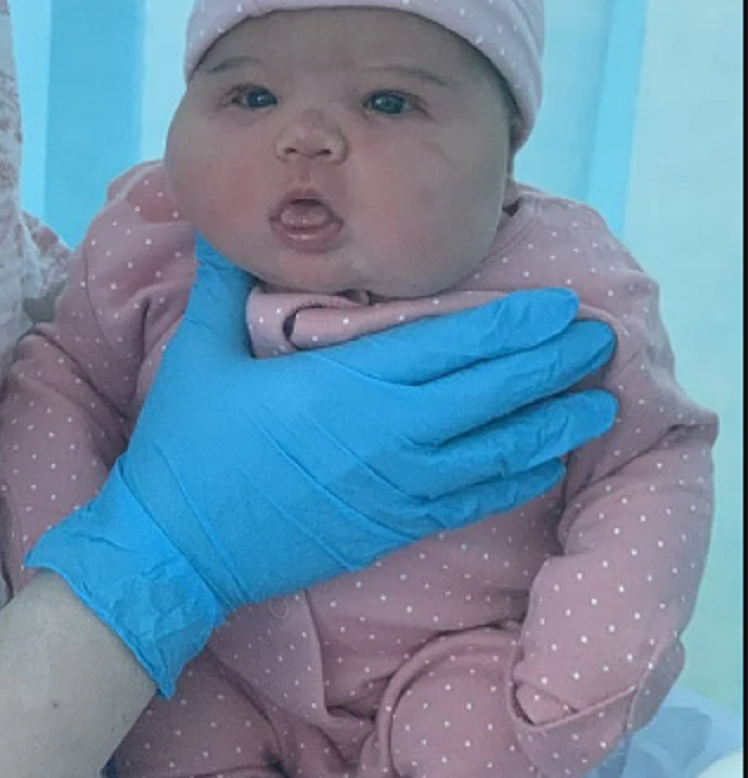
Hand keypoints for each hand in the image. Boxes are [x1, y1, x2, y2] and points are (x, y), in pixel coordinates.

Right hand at [26, 238, 616, 694]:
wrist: (175, 549)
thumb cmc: (188, 448)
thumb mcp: (199, 356)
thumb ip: (224, 286)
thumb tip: (225, 228)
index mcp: (346, 384)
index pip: (450, 345)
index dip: (513, 324)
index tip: (560, 305)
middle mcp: (386, 434)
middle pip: (489, 393)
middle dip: (551, 365)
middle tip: (601, 341)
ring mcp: (394, 487)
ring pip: (493, 452)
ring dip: (551, 426)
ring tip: (600, 406)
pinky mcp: (390, 528)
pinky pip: (468, 502)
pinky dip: (512, 481)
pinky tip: (544, 466)